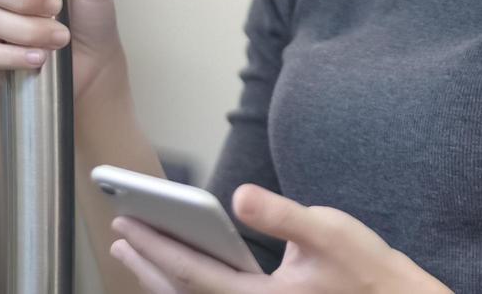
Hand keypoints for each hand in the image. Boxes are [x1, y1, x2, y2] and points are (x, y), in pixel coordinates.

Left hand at [109, 185, 452, 293]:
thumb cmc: (364, 268)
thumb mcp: (327, 231)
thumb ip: (280, 215)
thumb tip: (238, 196)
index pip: (193, 273)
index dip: (156, 247)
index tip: (126, 222)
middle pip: (182, 293)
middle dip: (146, 264)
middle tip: (117, 235)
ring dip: (160, 277)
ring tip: (134, 253)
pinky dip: (185, 285)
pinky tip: (178, 268)